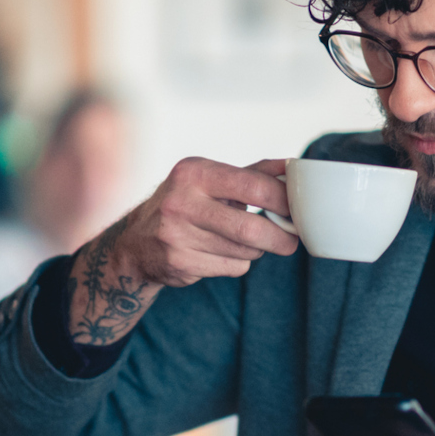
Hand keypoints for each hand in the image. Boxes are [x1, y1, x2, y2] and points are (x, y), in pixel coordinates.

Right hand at [108, 157, 298, 288]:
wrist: (136, 241)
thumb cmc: (184, 203)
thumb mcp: (210, 179)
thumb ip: (252, 174)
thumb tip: (292, 167)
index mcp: (194, 173)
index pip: (253, 186)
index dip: (283, 200)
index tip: (298, 209)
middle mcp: (181, 201)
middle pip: (250, 227)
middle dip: (280, 237)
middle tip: (292, 241)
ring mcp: (177, 234)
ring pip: (244, 251)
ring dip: (255, 250)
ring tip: (242, 241)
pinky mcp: (179, 263)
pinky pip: (231, 268)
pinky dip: (236, 264)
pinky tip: (219, 254)